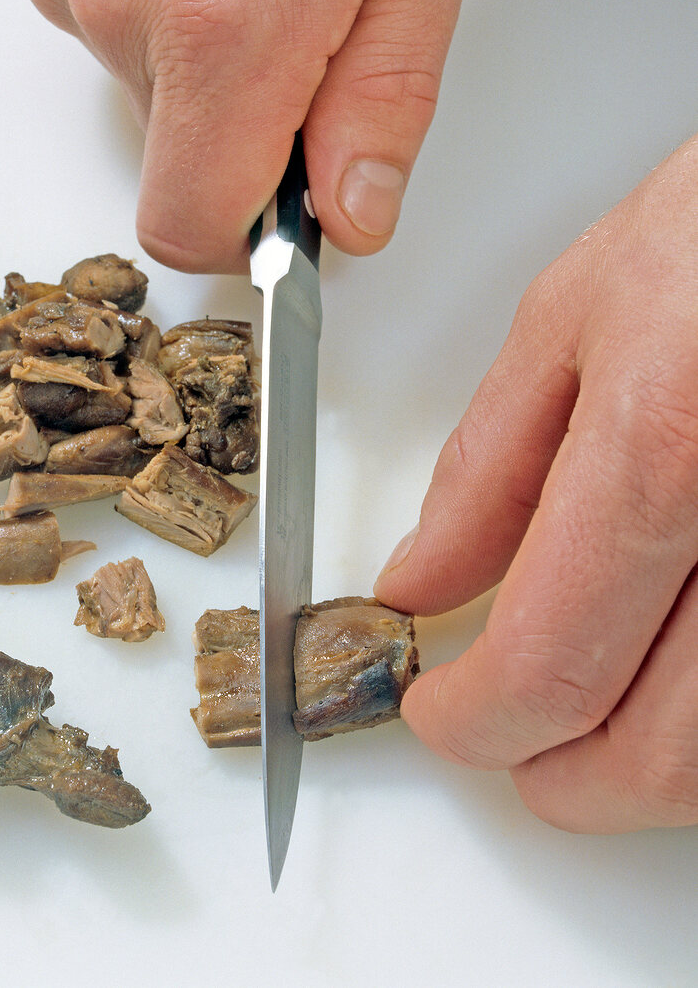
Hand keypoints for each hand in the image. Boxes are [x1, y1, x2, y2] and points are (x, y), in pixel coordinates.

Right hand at [0, 0, 477, 272]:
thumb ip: (382, 104)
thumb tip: (350, 218)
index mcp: (224, 26)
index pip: (187, 226)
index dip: (239, 232)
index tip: (281, 206)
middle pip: (171, 147)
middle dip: (236, 113)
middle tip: (294, 17)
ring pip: (132, 71)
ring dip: (192, 38)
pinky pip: (90, 2)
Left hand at [374, 136, 697, 832]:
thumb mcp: (575, 318)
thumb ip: (487, 469)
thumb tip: (421, 583)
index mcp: (666, 448)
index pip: (549, 665)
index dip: (475, 721)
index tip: (441, 711)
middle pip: (660, 756)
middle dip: (558, 775)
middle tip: (508, 731)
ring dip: (642, 766)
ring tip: (588, 704)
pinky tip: (674, 663)